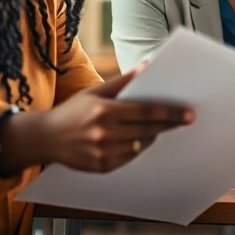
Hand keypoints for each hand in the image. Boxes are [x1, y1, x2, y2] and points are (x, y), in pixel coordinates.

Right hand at [0, 65, 193, 174]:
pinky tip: (137, 139)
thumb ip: (121, 82)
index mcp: (104, 111)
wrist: (46, 138)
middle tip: (186, 119)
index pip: (146, 112)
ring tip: (156, 127)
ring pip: (141, 145)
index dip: (170, 113)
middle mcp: (105, 133)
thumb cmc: (73, 111)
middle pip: (148, 129)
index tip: (188, 113)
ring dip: (152, 135)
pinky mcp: (102, 166)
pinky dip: (137, 148)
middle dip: (169, 124)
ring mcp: (103, 152)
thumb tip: (146, 67)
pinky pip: (130, 157)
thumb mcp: (94, 92)